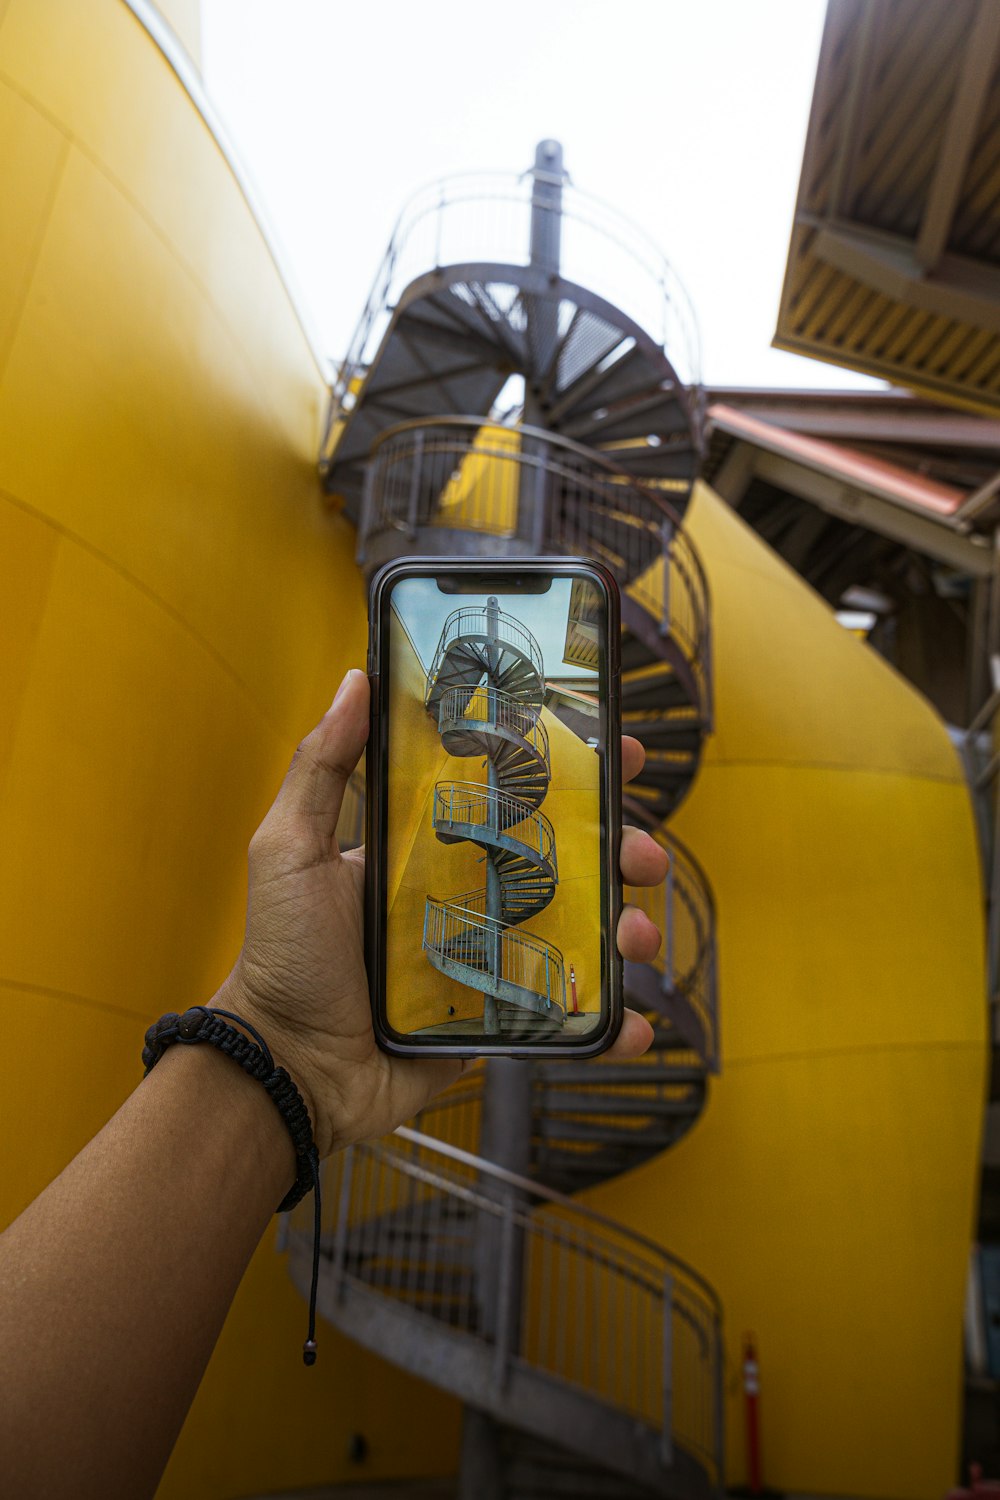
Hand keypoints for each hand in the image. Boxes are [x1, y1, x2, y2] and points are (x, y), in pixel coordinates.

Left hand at [217, 669, 665, 1156]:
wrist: (289, 1067)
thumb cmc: (283, 956)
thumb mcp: (290, 850)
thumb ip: (321, 768)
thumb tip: (355, 681)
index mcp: (434, 846)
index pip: (514, 792)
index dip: (571, 767)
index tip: (616, 746)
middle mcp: (473, 893)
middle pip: (569, 858)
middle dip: (622, 848)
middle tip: (639, 853)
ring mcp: (493, 957)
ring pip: (582, 931)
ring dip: (630, 928)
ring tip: (638, 936)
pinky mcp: (501, 1018)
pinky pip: (566, 1014)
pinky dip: (610, 1024)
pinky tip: (631, 1025)